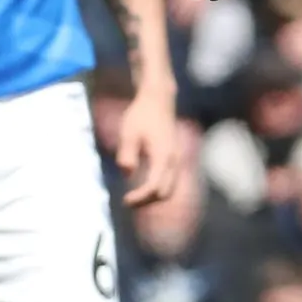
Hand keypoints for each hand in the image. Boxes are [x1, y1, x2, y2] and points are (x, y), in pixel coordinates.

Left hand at [115, 84, 180, 205]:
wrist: (158, 100)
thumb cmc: (141, 115)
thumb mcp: (128, 133)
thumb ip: (127, 154)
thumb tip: (127, 174)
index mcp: (163, 155)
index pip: (154, 187)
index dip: (140, 197)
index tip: (124, 201)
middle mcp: (174, 160)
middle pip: (165, 193)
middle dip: (147, 202)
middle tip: (127, 202)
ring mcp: (177, 160)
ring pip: (170, 189)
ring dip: (153, 197)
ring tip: (134, 198)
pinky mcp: (175, 158)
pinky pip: (170, 182)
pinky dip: (158, 189)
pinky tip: (143, 188)